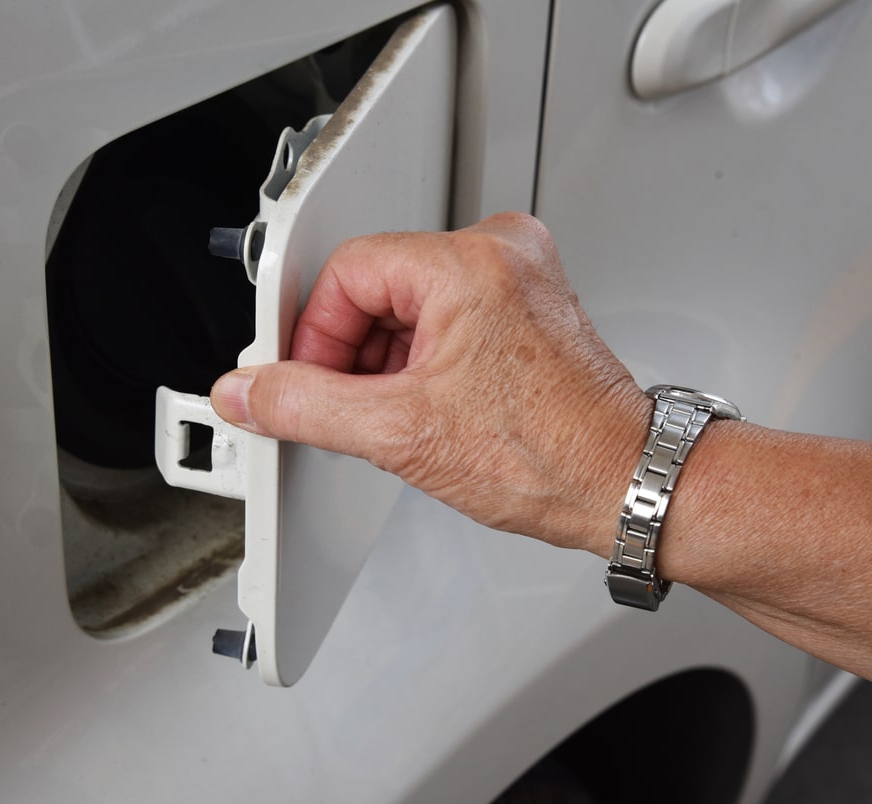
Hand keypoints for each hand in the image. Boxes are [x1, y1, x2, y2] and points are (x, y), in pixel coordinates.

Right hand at [210, 212, 650, 553]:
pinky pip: (443, 315)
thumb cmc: (548, 456)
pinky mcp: (525, 304)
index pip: (347, 271)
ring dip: (383, 361)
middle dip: (349, 353)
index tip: (303, 382)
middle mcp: (499, 253)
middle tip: (348, 409)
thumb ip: (306, 406)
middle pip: (376, 285)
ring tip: (398, 418)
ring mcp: (517, 276)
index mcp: (470, 263)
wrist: (622, 482)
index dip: (313, 334)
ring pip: (407, 304)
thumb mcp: (400, 434)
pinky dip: (419, 360)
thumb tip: (248, 392)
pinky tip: (425, 408)